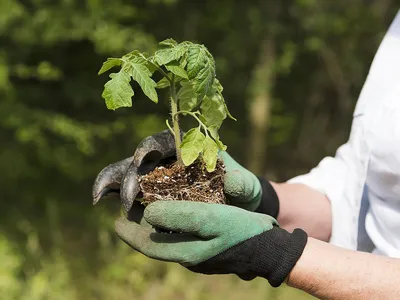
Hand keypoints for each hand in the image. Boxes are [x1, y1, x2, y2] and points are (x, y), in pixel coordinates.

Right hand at [92, 130, 278, 214]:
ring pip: (127, 172)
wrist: (235, 210)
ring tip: (98, 196)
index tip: (142, 158)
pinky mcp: (149, 193)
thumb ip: (243, 185)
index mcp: (188, 148)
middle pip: (141, 160)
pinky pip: (126, 190)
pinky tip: (99, 200)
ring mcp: (156, 176)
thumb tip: (231, 181)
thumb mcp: (248, 189)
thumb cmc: (242, 193)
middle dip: (130, 176)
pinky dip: (112, 192)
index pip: (165, 141)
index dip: (150, 146)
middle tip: (128, 199)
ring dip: (112, 182)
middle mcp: (168, 159)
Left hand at [115, 201, 306, 286]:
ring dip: (157, 224)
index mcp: (185, 253)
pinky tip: (177, 210)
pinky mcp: (209, 249)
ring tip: (150, 205)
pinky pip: (183, 236)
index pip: (148, 245)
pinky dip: (174, 223)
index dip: (130, 234)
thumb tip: (149, 214)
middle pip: (156, 242)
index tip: (116, 221)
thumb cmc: (241, 231)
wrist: (269, 247)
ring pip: (169, 238)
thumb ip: (179, 216)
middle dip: (141, 227)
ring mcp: (199, 254)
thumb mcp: (210, 219)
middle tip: (131, 208)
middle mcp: (189, 257)